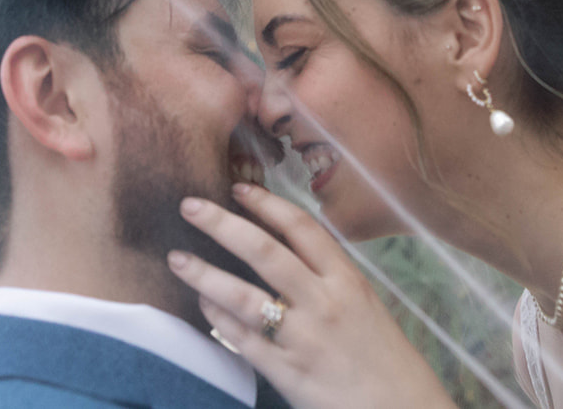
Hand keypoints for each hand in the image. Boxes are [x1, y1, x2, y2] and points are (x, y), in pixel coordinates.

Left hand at [167, 183, 455, 408]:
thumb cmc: (386, 358)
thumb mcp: (366, 305)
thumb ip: (329, 278)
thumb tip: (283, 248)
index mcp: (348, 280)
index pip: (302, 228)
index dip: (267, 204)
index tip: (238, 188)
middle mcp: (324, 303)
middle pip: (264, 252)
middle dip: (222, 225)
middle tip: (191, 205)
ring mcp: (303, 339)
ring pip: (243, 297)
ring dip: (205, 275)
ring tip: (177, 258)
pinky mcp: (288, 373)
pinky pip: (243, 340)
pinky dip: (218, 320)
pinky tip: (202, 305)